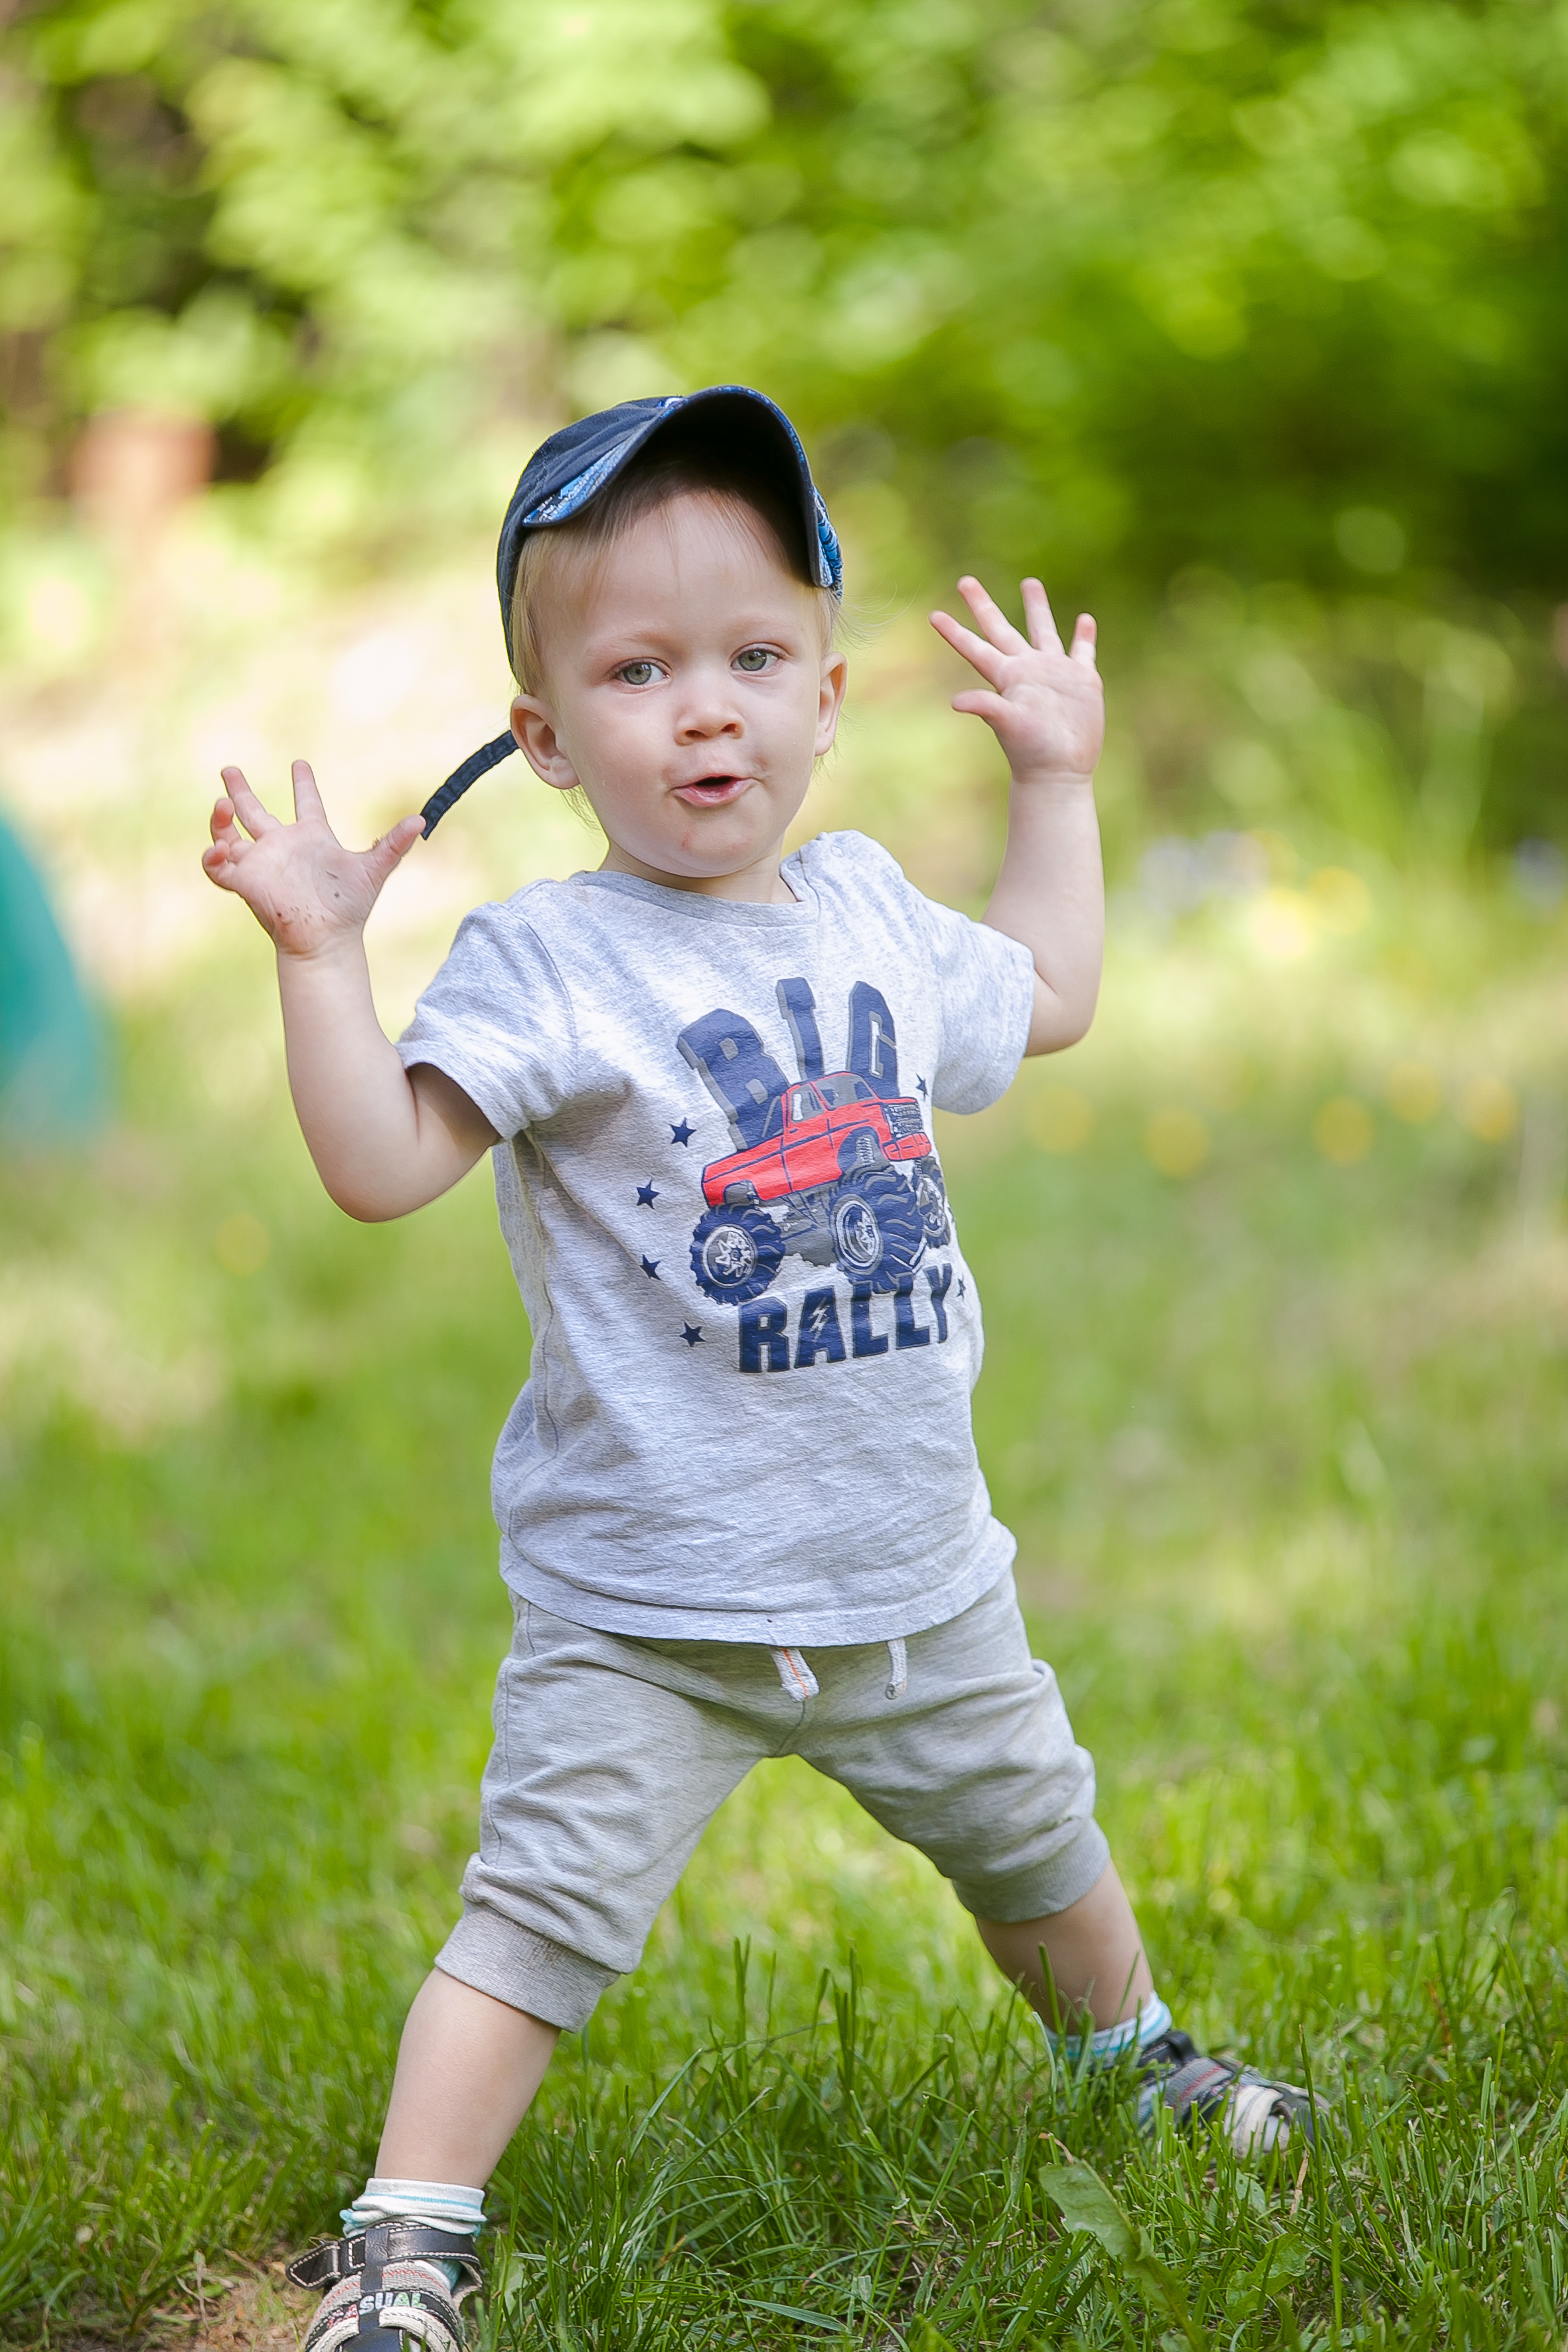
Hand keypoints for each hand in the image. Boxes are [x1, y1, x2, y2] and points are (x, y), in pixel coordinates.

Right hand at [202, 760, 423, 957]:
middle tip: (229, 769)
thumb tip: (422, 820)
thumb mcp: (374, 870)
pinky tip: (217, 849)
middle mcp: (282, 847)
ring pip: (229, 834)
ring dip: (221, 818)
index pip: (306, 804)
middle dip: (239, 792)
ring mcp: (261, 864)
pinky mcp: (245, 882)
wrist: (326, 940)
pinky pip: (217, 868)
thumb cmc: (349, 908)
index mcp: (311, 838)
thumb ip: (394, 844)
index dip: (303, 784)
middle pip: (254, 813)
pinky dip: (212, 857)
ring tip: (222, 802)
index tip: (299, 764)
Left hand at [929, 577, 1103, 786]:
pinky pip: (1083, 651)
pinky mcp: (1082, 680)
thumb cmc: (1032, 750)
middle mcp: (1027, 669)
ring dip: (1037, 607)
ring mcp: (1055, 672)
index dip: (955, 631)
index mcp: (1007, 676)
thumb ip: (986, 707)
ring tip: (1029, 582)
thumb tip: (955, 702)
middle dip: (984, 605)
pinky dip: (1084, 636)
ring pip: (1043, 631)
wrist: (1061, 770)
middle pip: (1001, 629)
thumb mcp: (1007, 725)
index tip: (933, 615)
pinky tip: (1085, 619)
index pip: (975, 647)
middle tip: (965, 580)